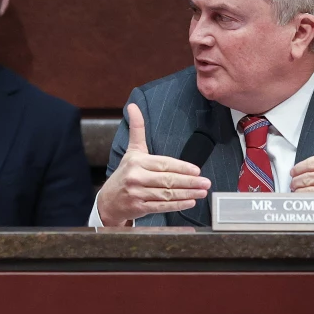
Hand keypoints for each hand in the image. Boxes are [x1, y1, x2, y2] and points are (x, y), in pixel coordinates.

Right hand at [96, 104, 211, 225]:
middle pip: (168, 180)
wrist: (108, 200)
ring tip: (202, 192)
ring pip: (167, 194)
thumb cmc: (125, 173)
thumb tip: (133, 106)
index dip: (182, 167)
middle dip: (189, 182)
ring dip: (187, 194)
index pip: (164, 164)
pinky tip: (190, 202)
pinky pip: (162, 206)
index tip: (197, 170)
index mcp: (137, 162)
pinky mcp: (139, 207)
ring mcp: (137, 193)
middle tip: (205, 182)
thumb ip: (137, 129)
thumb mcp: (132, 151)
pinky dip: (177, 205)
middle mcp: (136, 177)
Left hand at [290, 106, 313, 225]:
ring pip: (309, 189)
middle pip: (308, 177)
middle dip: (296, 181)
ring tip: (298, 192)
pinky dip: (306, 201)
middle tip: (293, 184)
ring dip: (299, 192)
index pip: (311, 163)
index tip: (293, 172)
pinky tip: (306, 201)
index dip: (298, 168)